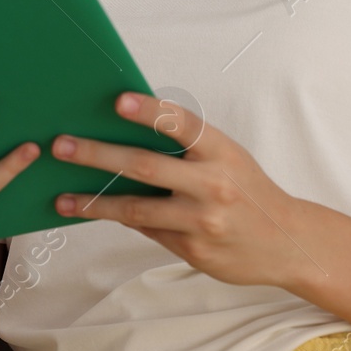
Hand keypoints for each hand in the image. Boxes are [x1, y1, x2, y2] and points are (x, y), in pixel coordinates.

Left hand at [49, 90, 315, 290]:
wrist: (289, 242)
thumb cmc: (248, 190)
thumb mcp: (229, 159)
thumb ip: (188, 149)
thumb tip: (128, 133)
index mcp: (222, 152)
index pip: (181, 124)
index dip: (149, 111)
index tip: (117, 100)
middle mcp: (213, 185)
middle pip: (145, 167)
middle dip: (98, 155)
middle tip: (62, 145)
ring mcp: (202, 221)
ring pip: (137, 209)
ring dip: (94, 202)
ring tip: (62, 197)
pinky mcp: (194, 250)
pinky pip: (147, 231)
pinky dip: (119, 219)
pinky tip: (92, 212)